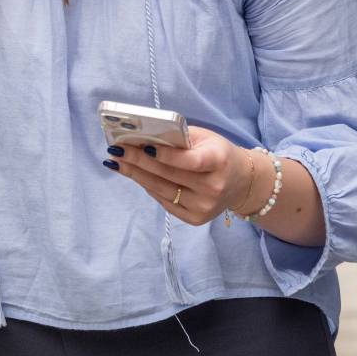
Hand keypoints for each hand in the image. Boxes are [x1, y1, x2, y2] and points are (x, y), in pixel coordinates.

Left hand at [108, 126, 252, 225]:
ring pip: (161, 189)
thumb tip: (142, 137)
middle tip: (115, 150)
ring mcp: (204, 206)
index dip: (164, 155)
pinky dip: (148, 187)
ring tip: (116, 162)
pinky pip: (164, 201)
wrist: (241, 182)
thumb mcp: (205, 138)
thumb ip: (178, 138)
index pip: (188, 160)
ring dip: (135, 175)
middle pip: (168, 175)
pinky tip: (135, 175)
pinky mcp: (195, 219)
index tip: (141, 145)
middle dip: (137, 161)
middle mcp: (212, 187)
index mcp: (218, 161)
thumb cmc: (218, 153)